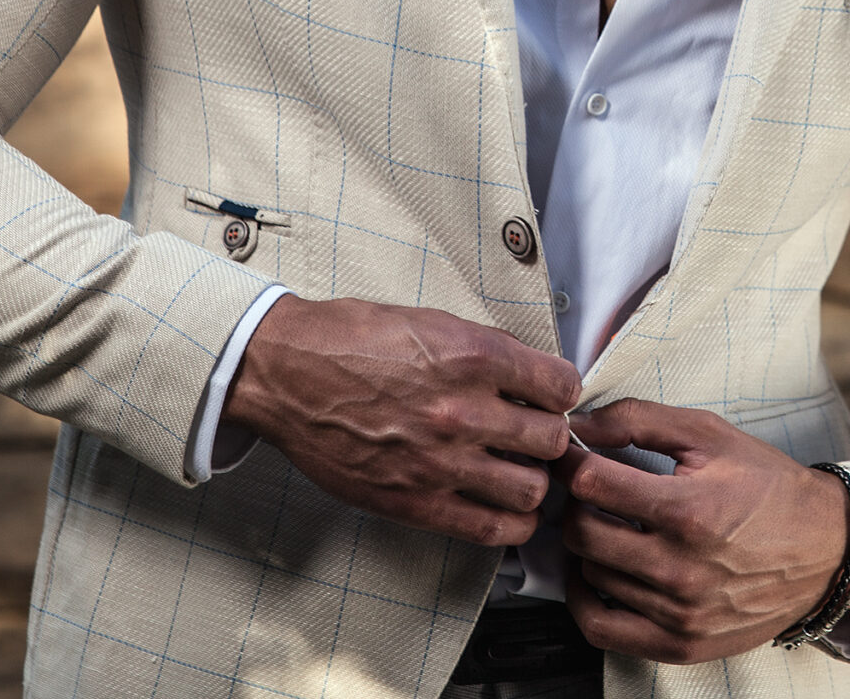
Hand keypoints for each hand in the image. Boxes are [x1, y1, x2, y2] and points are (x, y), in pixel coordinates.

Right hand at [222, 293, 580, 545]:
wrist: (288, 373)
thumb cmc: (352, 340)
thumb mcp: (432, 321)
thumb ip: (487, 349)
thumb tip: (531, 374)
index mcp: (473, 357)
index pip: (561, 386)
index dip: (561, 392)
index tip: (551, 398)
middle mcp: (463, 410)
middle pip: (552, 440)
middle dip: (549, 437)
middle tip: (535, 435)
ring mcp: (440, 461)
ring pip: (531, 488)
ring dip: (532, 480)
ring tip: (518, 471)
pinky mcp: (414, 501)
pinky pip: (490, 527)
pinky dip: (511, 522)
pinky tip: (507, 508)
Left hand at [559, 399, 849, 663]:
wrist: (827, 549)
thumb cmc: (769, 487)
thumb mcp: (711, 435)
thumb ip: (639, 420)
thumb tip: (579, 425)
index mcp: (689, 510)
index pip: (592, 483)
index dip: (574, 462)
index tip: (577, 457)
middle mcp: (681, 568)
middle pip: (582, 532)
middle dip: (577, 503)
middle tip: (592, 490)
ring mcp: (680, 612)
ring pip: (590, 574)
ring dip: (589, 545)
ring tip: (611, 524)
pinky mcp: (681, 643)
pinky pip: (601, 628)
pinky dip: (584, 598)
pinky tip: (597, 571)